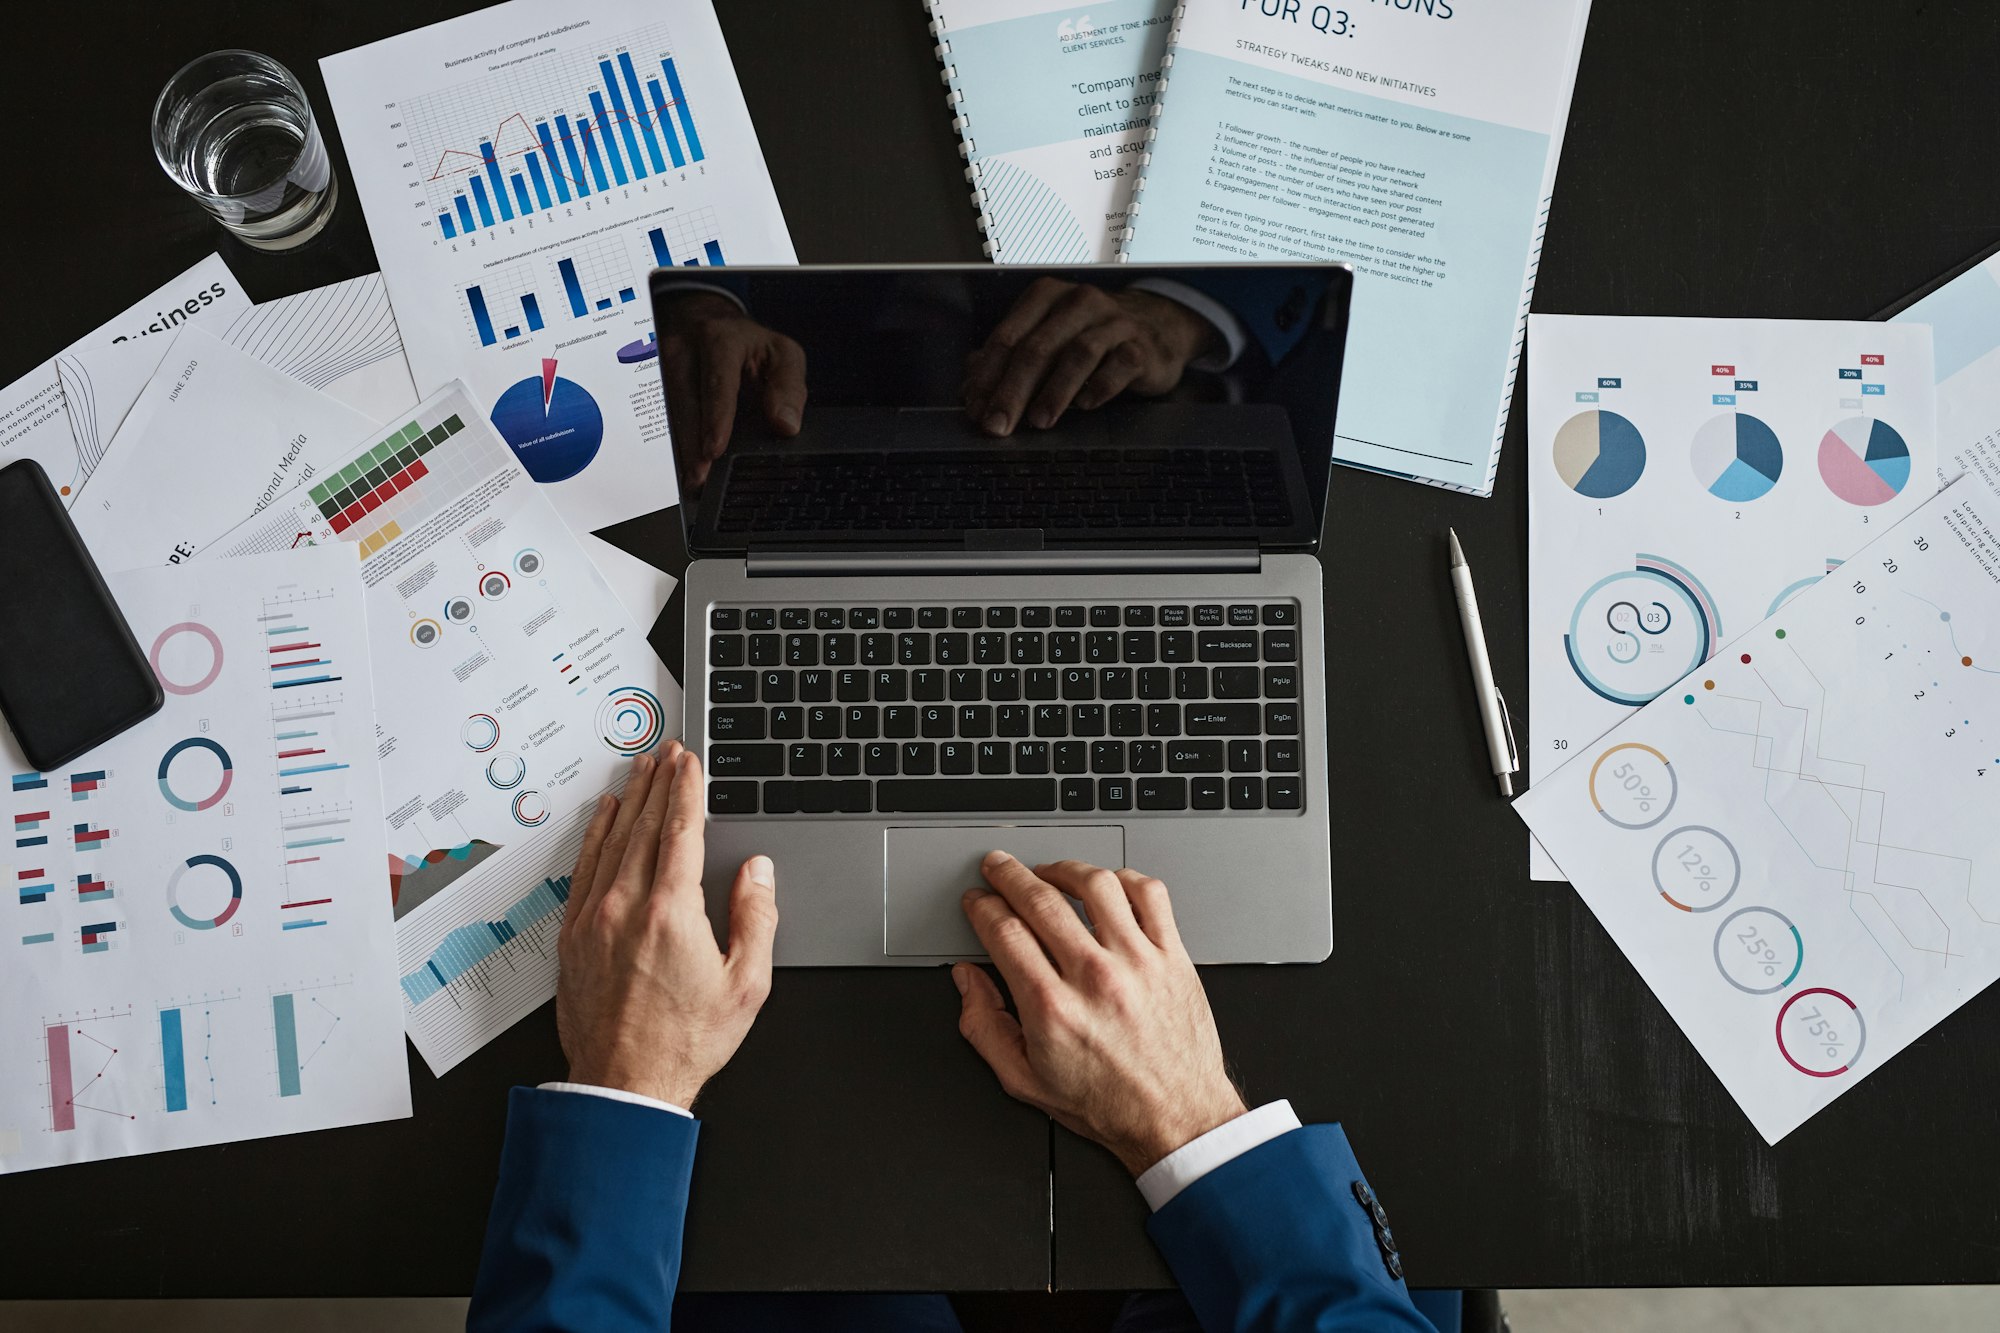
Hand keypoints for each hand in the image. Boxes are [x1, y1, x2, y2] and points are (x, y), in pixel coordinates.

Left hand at [556, 742, 777, 1107]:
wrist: (624, 1084)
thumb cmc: (685, 1042)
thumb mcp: (746, 984)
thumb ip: (756, 918)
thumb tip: (757, 871)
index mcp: (671, 913)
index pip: (681, 832)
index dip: (688, 790)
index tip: (690, 763)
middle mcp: (626, 907)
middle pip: (645, 826)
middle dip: (660, 783)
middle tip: (668, 753)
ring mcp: (593, 919)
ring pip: (611, 840)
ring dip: (629, 799)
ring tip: (640, 770)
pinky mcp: (572, 935)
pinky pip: (583, 868)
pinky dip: (595, 834)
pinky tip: (604, 816)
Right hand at [658, 290, 807, 494]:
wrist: (705, 320)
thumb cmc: (749, 343)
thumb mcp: (781, 353)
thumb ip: (789, 387)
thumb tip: (786, 425)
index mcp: (721, 339)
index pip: (717, 381)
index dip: (715, 417)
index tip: (714, 449)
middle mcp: (685, 350)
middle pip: (684, 401)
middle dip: (691, 444)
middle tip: (699, 478)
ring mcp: (663, 366)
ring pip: (669, 412)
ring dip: (681, 449)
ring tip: (693, 482)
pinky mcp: (655, 383)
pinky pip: (665, 417)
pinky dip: (677, 445)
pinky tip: (686, 469)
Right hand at [953, 853, 1246, 1175]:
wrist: (1176, 1118)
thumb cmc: (1108, 1102)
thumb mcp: (1025, 1080)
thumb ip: (984, 1027)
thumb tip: (968, 980)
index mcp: (1052, 1008)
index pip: (1004, 931)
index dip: (982, 907)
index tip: (978, 902)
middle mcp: (1094, 978)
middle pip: (1040, 899)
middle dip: (1008, 875)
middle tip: (998, 867)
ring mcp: (1138, 962)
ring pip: (1095, 885)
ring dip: (1063, 869)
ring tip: (1048, 872)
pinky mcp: (1172, 956)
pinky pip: (1149, 894)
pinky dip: (1124, 878)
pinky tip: (1107, 884)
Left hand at [961, 277, 1221, 436]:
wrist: (1159, 326)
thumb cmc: (1093, 336)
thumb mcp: (1048, 338)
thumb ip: (1009, 360)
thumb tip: (970, 391)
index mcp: (1047, 297)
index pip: (1008, 337)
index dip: (987, 377)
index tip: (975, 410)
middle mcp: (1079, 302)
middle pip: (1037, 348)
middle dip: (1012, 391)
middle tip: (998, 425)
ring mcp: (1113, 322)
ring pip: (1077, 354)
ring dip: (1054, 392)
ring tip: (1038, 421)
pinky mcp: (1142, 346)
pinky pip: (1120, 365)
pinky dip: (1100, 387)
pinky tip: (1086, 406)